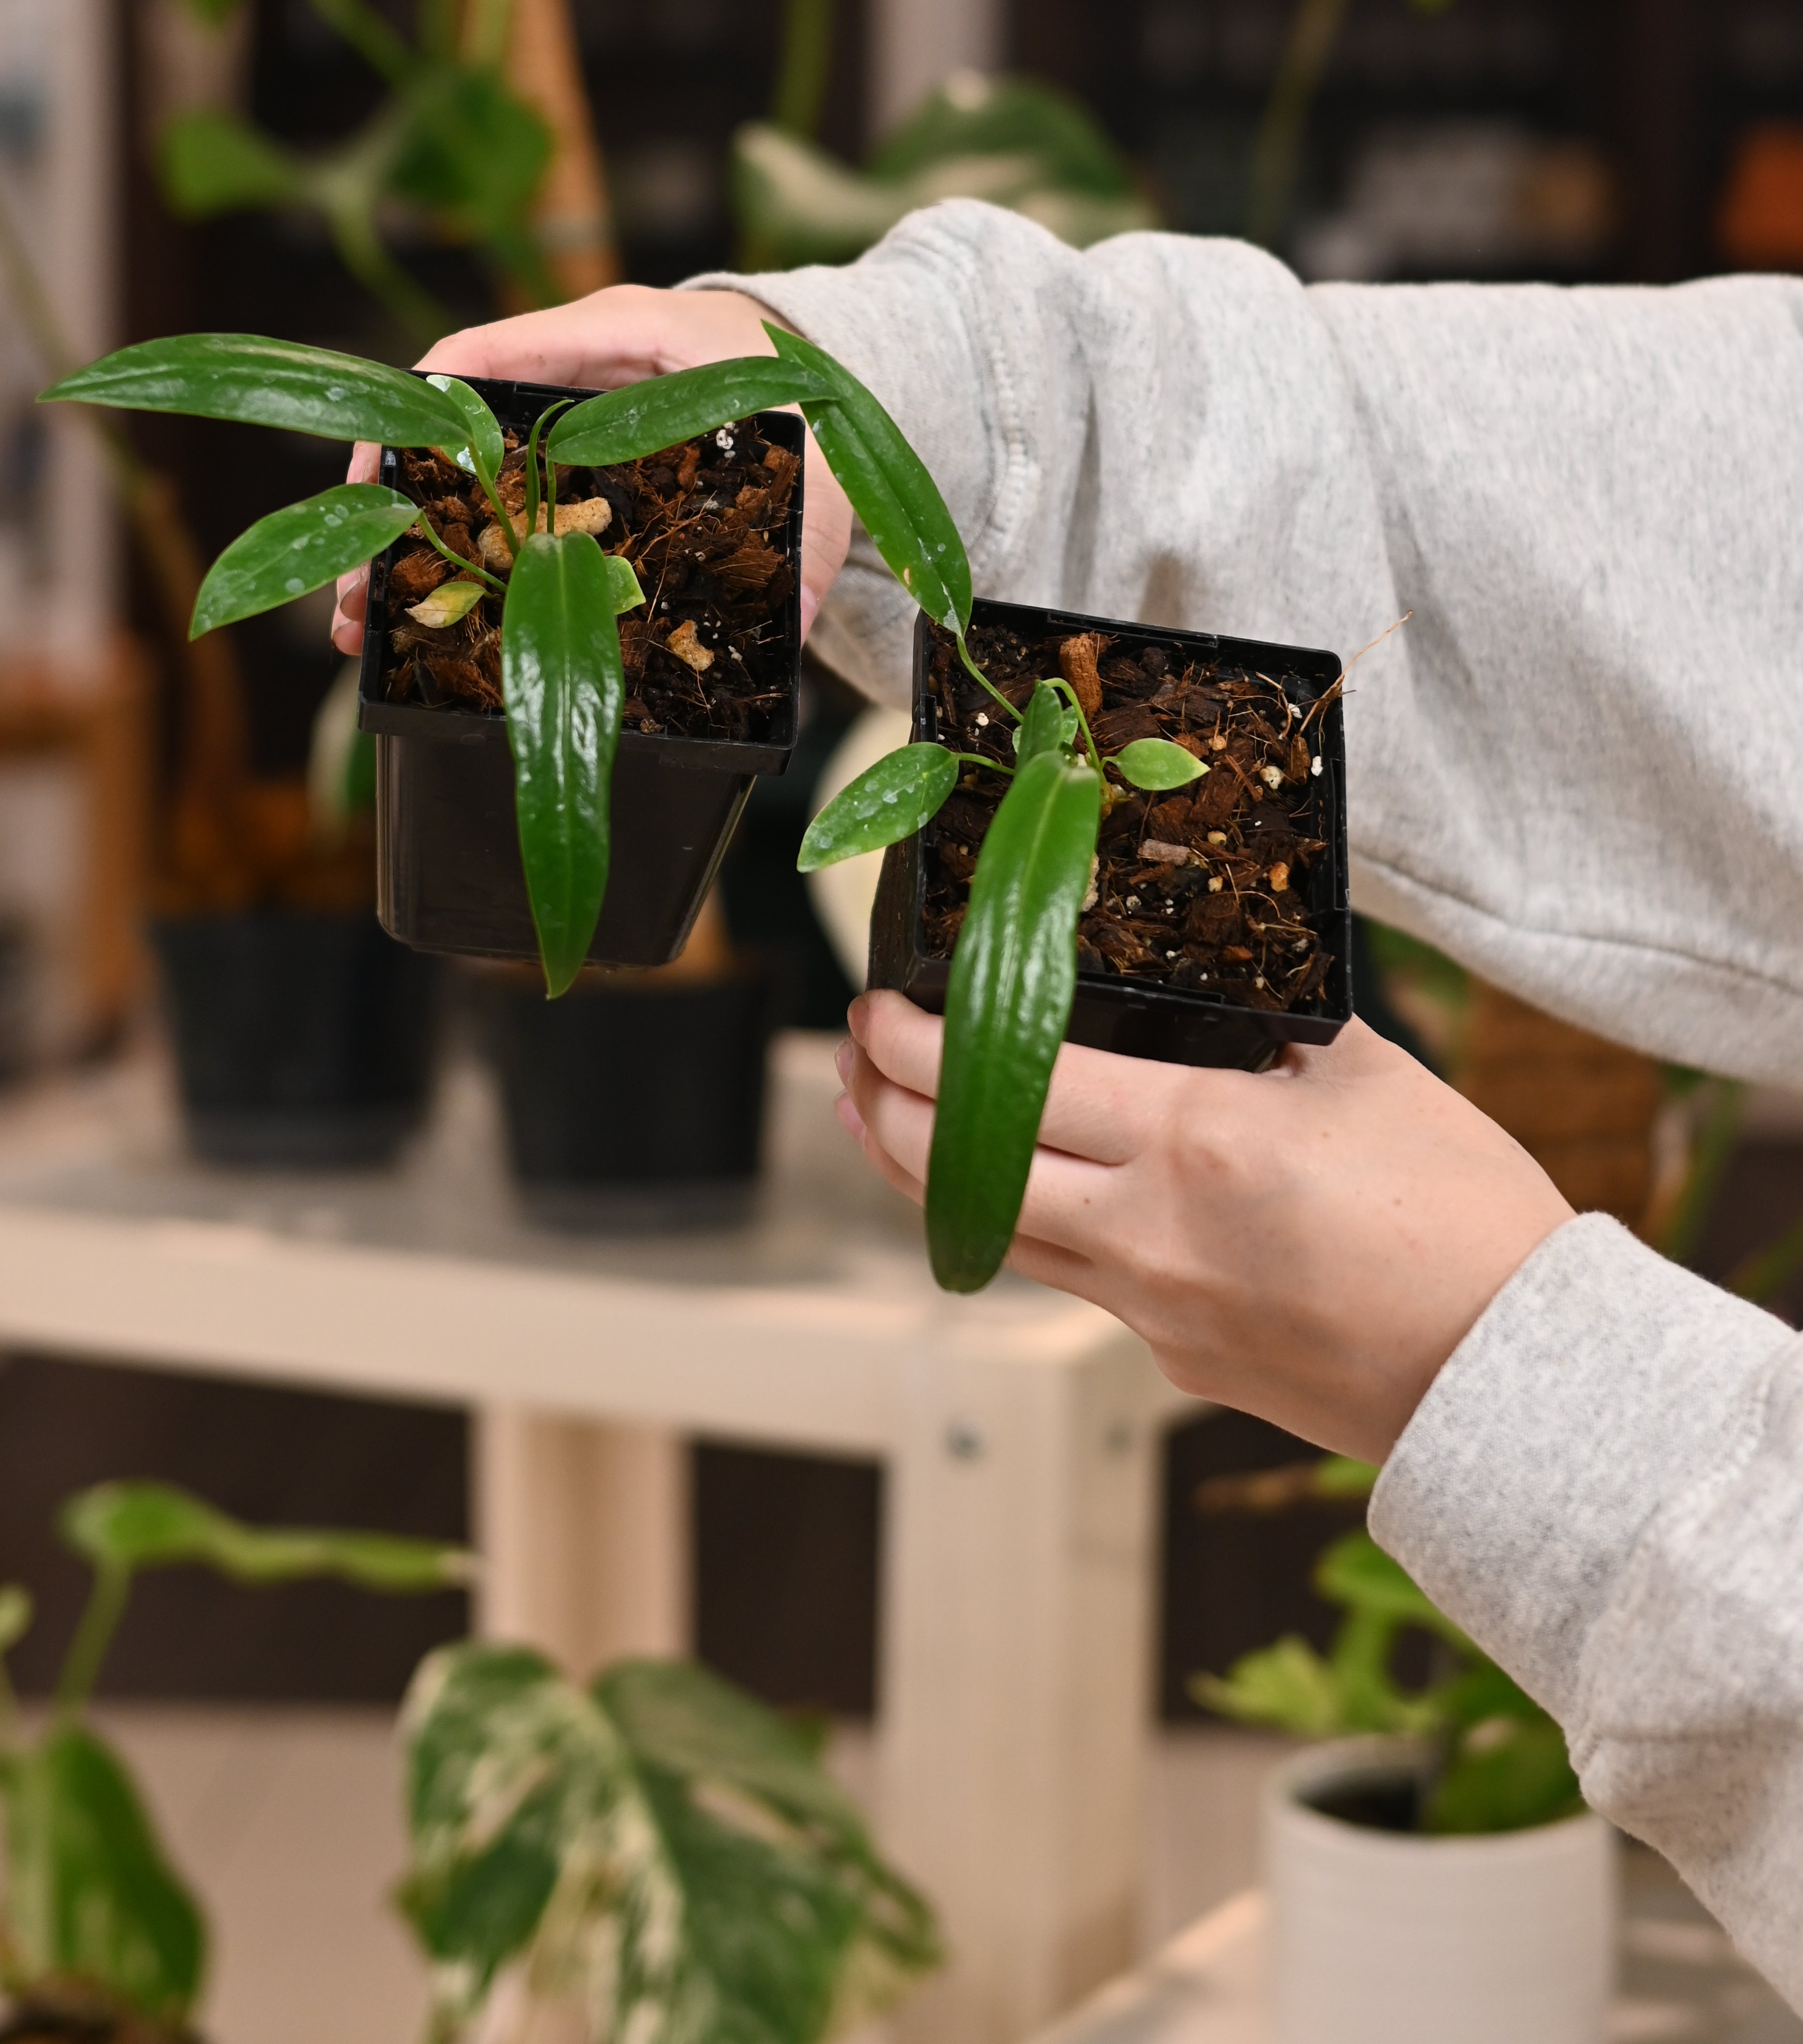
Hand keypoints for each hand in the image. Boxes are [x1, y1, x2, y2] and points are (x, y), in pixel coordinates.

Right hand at [330, 285, 854, 655]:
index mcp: (621, 332)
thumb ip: (809, 533)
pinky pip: (501, 494)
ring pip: (464, 469)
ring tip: (370, 630)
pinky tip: (438, 616)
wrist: (832, 368)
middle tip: (354, 599)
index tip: (369, 486)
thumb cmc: (818, 391)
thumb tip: (792, 621)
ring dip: (414, 544)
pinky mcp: (576, 454)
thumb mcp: (819, 456)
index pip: (484, 353)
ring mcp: (570, 408)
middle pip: (450, 424)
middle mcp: (577, 363)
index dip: (415, 417)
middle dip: (392, 508)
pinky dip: (463, 549)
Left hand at [836, 993, 1572, 1462]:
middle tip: (850, 1056)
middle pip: (962, 1169)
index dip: (916, 1043)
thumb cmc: (1464, 1215)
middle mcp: (1150, 1231)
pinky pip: (1073, 1280)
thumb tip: (1217, 990)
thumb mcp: (1365, 1074)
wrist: (1514, 1374)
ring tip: (879, 1122)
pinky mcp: (1177, 1360)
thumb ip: (1268, 1030)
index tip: (876, 1008)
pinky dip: (1018, 1227)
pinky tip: (1015, 1192)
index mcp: (1192, 1141)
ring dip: (923, 1175)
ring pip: (997, 1235)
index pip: (1005, 1082)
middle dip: (881, 1105)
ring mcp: (1155, 1310)